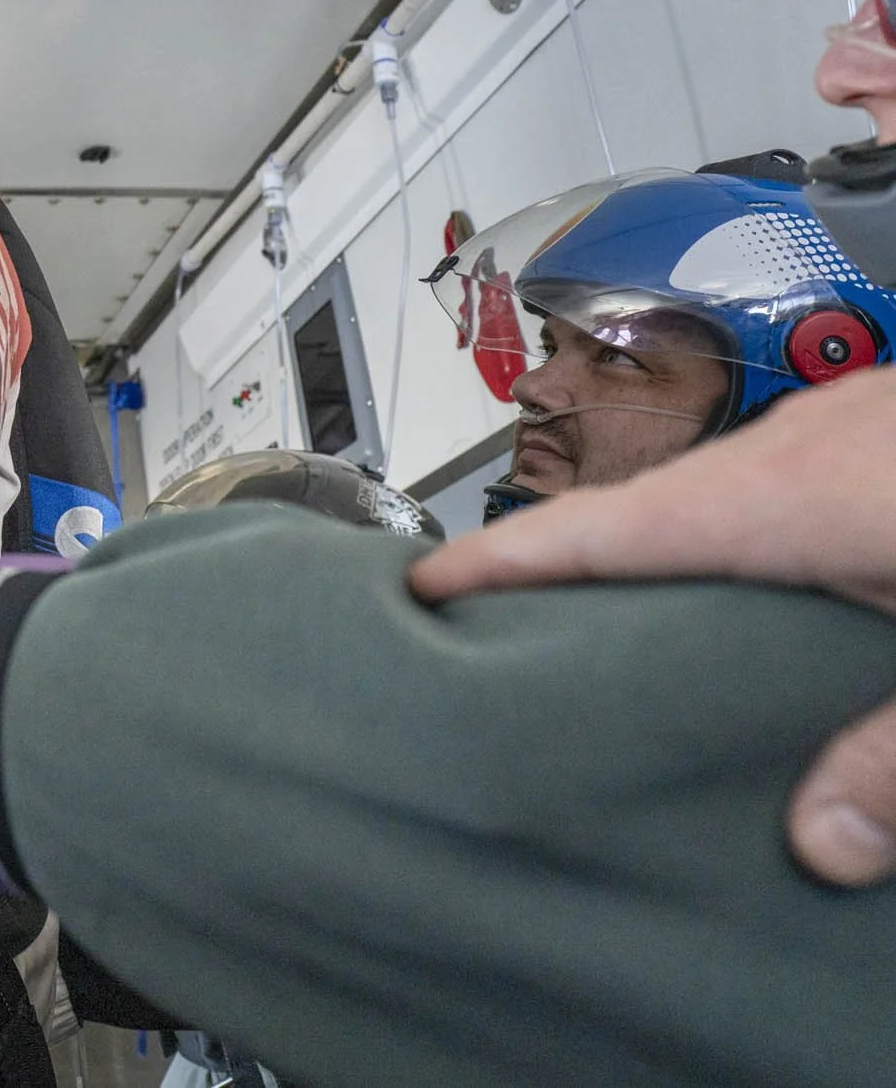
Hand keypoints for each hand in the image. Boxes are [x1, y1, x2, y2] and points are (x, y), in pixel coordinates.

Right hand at [411, 365, 895, 885]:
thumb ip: (887, 753)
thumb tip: (820, 843)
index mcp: (779, 496)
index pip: (594, 527)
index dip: (496, 558)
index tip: (420, 580)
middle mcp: (796, 446)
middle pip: (642, 511)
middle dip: (568, 564)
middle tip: (500, 625)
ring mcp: (844, 426)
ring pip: (716, 492)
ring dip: (665, 552)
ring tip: (626, 622)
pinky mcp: (885, 430)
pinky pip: (777, 478)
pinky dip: (739, 532)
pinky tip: (776, 582)